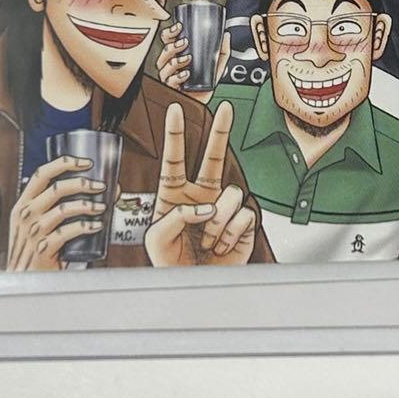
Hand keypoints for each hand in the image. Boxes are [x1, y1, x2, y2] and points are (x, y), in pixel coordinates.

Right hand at [6, 155, 107, 271]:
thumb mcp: (35, 222)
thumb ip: (55, 206)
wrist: (22, 280)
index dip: (64, 164)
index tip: (85, 163)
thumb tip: (95, 189)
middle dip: (83, 183)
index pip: (41, 174)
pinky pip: (68, 232)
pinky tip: (96, 225)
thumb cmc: (32, 249)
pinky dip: (86, 226)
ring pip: (65, 209)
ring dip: (88, 205)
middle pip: (57, 188)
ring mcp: (34, 232)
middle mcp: (27, 215)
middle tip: (99, 186)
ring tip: (101, 207)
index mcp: (24, 204)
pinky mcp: (44, 248)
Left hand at [145, 102, 255, 265]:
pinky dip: (230, 233)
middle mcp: (200, 197)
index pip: (174, 160)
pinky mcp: (241, 223)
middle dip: (220, 131)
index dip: (175, 134)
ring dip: (217, 221)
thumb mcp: (155, 240)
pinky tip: (221, 245)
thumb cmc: (170, 265)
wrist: (194, 290)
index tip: (175, 110)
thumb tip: (206, 206)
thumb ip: (174, 217)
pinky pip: (243, 215)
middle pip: (212, 158)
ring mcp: (221, 208)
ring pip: (230, 193)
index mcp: (174, 196)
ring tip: (208, 240)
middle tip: (225, 107)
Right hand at [157, 23, 230, 105]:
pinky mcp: (172, 90)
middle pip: (164, 51)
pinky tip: (186, 74)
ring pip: (164, 66)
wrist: (203, 105)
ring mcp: (170, 78)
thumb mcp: (216, 66)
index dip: (170, 32)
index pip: (168, 40)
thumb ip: (222, 52)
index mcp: (179, 56)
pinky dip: (177, 77)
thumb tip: (226, 36)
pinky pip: (169, 82)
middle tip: (184, 43)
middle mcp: (171, 66)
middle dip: (172, 45)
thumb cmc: (205, 86)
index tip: (179, 27)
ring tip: (187, 59)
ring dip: (175, 60)